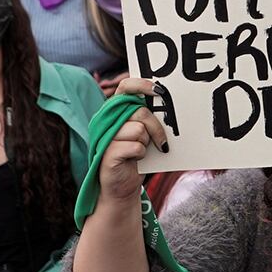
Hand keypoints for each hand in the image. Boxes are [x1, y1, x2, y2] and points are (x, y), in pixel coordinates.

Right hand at [95, 77, 164, 206]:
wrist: (122, 186)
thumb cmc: (134, 156)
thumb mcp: (142, 132)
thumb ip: (146, 117)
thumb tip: (165, 104)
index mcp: (115, 110)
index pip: (126, 87)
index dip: (142, 85)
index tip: (159, 90)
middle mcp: (107, 119)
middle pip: (140, 111)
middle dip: (156, 127)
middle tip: (161, 141)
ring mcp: (105, 135)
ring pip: (139, 129)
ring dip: (146, 143)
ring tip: (140, 151)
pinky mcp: (108, 152)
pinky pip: (136, 146)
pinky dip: (141, 154)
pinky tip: (135, 159)